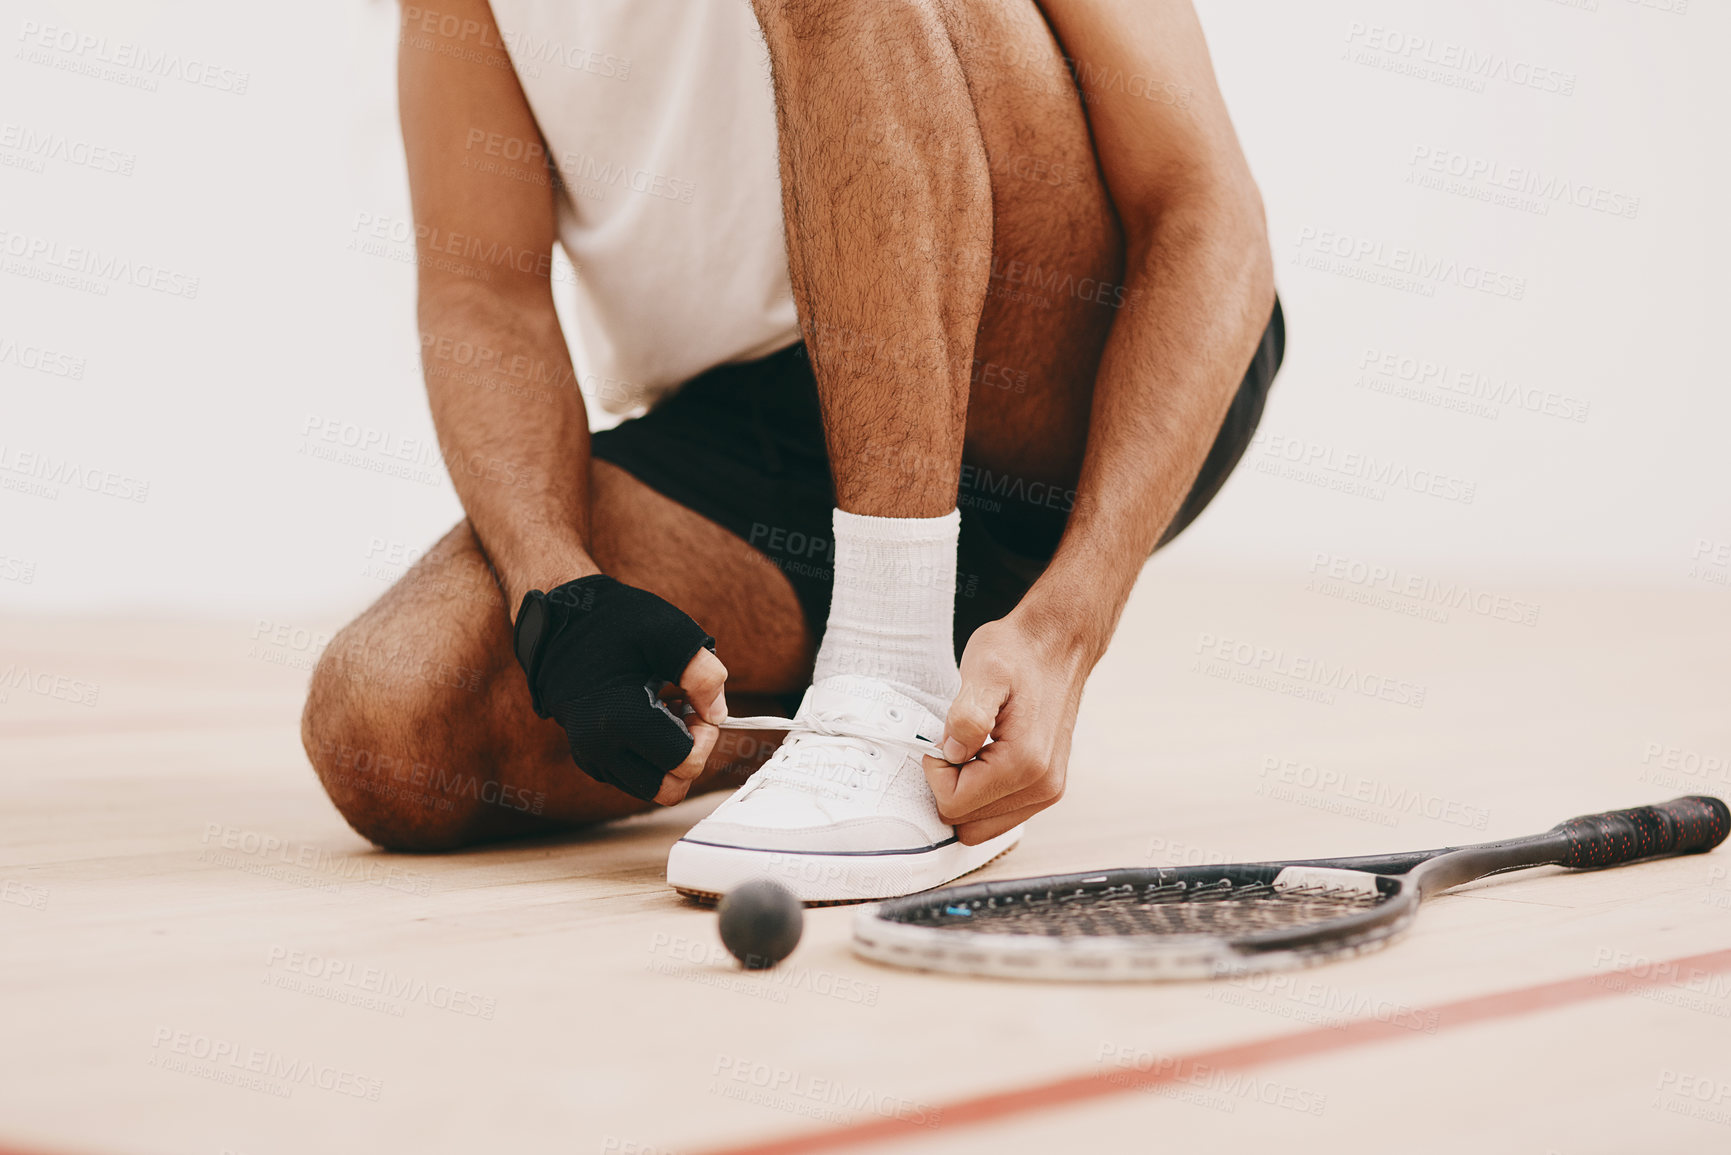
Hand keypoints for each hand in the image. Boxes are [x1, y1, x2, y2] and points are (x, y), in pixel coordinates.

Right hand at [514, 575, 728, 804]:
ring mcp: (591, 757)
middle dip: (689, 752)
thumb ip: (704, 674)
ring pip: (652, 787)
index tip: (693, 702)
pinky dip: (650, 755)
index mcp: (619, 719)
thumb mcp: (669, 633)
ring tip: (664, 711)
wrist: (559, 622)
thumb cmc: (614, 623)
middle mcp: (599, 749)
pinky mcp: (589, 758)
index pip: (685, 763)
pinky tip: (646, 715)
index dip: (704, 735)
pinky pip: (633, 777)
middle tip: (683, 711)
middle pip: (670, 789)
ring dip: (669, 756)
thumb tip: (717, 716)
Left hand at [923, 610, 1089, 843]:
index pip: (954, 804)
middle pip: (968, 822)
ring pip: (982, 825)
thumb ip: (967, 716)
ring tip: (973, 749)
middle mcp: (1042, 785)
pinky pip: (1000, 816)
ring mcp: (1048, 790)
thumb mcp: (984, 670)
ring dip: (967, 792)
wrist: (1057, 643)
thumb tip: (953, 753)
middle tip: (957, 744)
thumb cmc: (1018, 653)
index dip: (937, 771)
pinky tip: (985, 757)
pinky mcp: (1046, 787)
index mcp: (1025, 763)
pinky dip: (983, 794)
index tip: (947, 738)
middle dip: (951, 787)